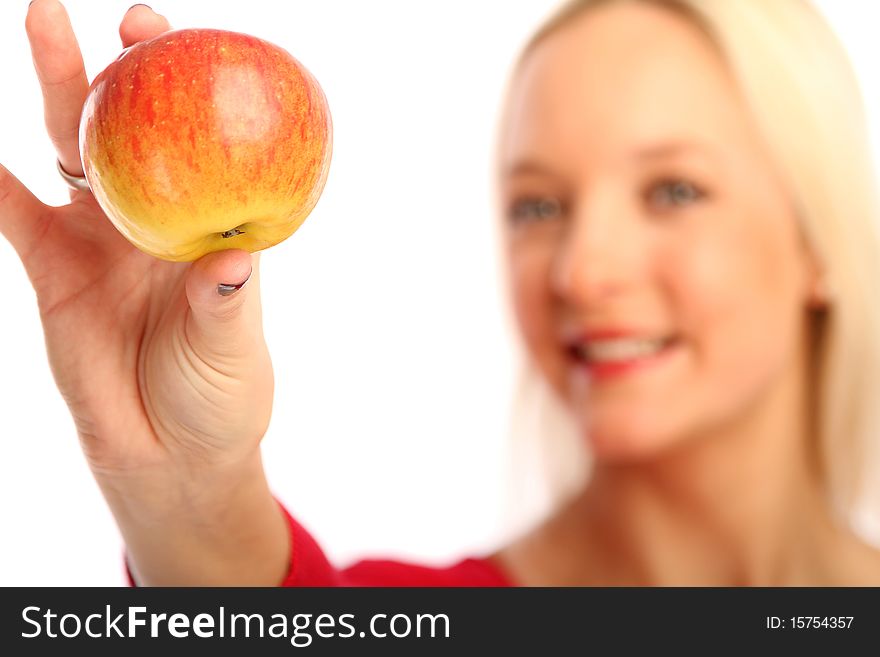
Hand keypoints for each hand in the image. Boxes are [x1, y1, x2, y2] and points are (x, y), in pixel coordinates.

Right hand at [2, 1, 273, 479]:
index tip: (183, 42)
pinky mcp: (51, 265)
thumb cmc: (219, 396)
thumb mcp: (230, 350)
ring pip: (71, 151)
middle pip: (133, 132)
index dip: (193, 91)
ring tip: (45, 23)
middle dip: (120, 70)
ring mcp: (99, 237)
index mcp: (206, 226)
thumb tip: (234, 259)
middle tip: (114, 17)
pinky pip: (10, 209)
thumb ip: (225, 305)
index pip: (203, 146)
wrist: (169, 450)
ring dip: (58, 90)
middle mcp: (153, 219)